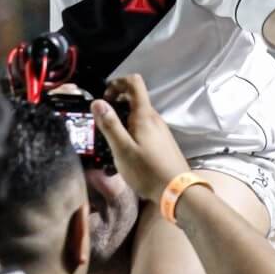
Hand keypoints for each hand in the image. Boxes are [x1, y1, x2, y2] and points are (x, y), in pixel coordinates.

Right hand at [92, 75, 189, 201]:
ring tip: (112, 137)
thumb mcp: (122, 150)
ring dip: (123, 117)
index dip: (117, 83)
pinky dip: (132, 128)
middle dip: (117, 102)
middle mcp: (154, 117)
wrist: (177, 191)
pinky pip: (144, 125)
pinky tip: (127, 148)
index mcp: (144, 115)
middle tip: (104, 121)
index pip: (134, 82)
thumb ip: (110, 125)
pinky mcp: (163, 140)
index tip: (105, 98)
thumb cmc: (147, 170)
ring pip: (139, 113)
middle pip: (135, 97)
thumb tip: (97, 102)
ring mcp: (160, 128)